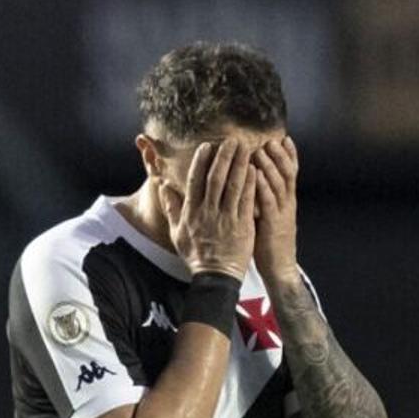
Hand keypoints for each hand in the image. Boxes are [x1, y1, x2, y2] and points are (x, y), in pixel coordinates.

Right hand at [177, 137, 259, 279]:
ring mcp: (226, 219)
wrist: (215, 277)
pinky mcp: (242, 226)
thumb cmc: (196, 255)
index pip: (195, 181)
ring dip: (239, 164)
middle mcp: (208, 213)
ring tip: (245, 148)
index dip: (201, 161)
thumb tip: (164, 186)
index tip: (208, 146)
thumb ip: (171, 208)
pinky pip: (246, 200)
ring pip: (233, 186)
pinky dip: (250, 184)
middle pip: (216, 178)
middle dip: (223, 157)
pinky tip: (254, 170)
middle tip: (231, 140)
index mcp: (192, 212)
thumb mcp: (177, 233)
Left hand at [253, 133, 302, 285]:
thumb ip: (265, 200)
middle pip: (287, 174)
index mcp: (287, 202)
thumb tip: (255, 182)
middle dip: (280, 155)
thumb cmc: (270, 243)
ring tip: (262, 150)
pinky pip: (269, 202)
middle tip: (271, 139)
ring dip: (270, 166)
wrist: (280, 269)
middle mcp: (287, 204)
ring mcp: (282, 214)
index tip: (284, 138)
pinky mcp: (273, 225)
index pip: (291, 174)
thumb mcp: (270, 216)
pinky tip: (255, 175)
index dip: (289, 156)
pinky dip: (262, 187)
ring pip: (279, 184)